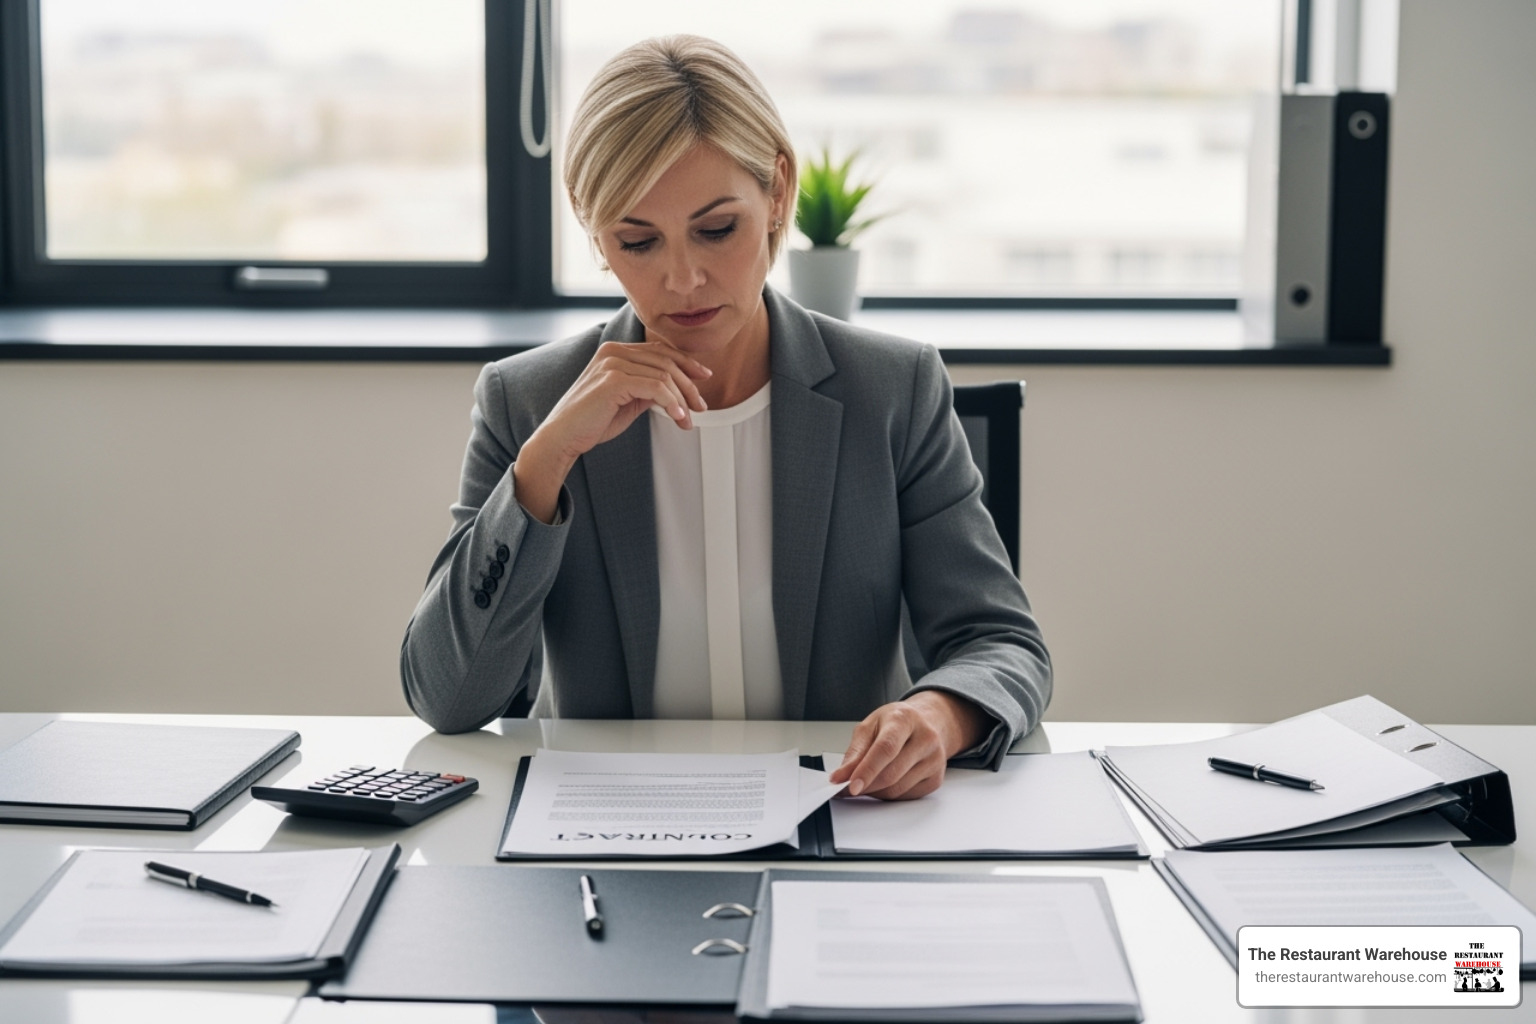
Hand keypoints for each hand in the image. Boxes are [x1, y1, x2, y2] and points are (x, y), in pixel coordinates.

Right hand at [514, 341, 711, 521]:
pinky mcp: (613, 381)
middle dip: (689, 384)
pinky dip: (672, 403)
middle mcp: (613, 352)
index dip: (686, 362)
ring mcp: (612, 364)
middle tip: (702, 407)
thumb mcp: (628, 400)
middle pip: (665, 361)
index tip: (704, 377)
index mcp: (615, 351)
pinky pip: (655, 388)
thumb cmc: (592, 422)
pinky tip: (679, 417)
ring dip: (682, 399)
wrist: (563, 437)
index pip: (659, 350)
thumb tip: (677, 389)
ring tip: (688, 419)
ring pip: (664, 375)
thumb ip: (648, 389)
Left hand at [829, 691, 991, 800]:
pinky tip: (885, 783)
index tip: (851, 786)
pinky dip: (890, 795)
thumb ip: (854, 752)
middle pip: (892, 773)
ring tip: (867, 781)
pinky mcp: (936, 779)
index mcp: (904, 719)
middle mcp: (925, 738)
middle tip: (849, 788)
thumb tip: (841, 777)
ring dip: (876, 792)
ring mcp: (935, 760)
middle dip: (867, 785)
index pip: (886, 749)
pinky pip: (906, 796)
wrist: (926, 723)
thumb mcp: (870, 727)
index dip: (867, 770)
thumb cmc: (895, 723)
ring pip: (898, 789)